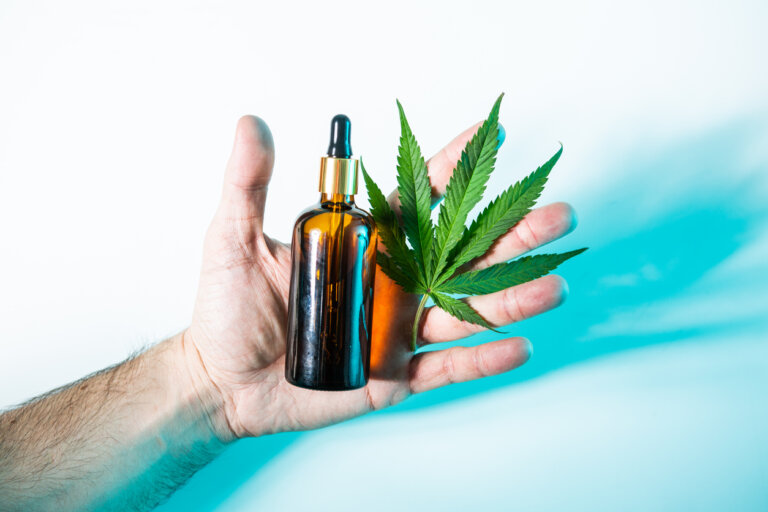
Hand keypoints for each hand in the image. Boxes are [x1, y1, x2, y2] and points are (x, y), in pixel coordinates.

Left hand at [183, 116, 575, 440]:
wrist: (223, 380)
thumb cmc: (228, 309)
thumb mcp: (234, 238)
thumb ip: (248, 182)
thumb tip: (255, 123)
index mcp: (366, 242)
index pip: (420, 196)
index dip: (457, 166)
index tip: (493, 137)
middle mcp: (393, 279)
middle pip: (463, 252)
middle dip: (512, 234)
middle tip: (557, 215)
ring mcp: (398, 327)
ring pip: (466, 310)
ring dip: (512, 298)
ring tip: (552, 285)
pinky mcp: (396, 373)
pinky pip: (448, 367)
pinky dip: (483, 359)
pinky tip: (519, 346)